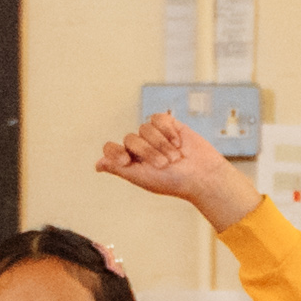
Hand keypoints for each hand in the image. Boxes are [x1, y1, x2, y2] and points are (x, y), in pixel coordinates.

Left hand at [93, 111, 259, 229]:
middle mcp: (140, 147)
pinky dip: (169, 132)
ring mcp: (154, 136)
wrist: (202, 175)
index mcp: (130, 161)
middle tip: (165, 165)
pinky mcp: (169, 125)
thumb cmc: (173, 182)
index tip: (127, 161)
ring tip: (175, 157)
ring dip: (161, 144)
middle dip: (148, 152)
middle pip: (131, 138)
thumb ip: (119, 169)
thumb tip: (98, 165)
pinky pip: (159, 119)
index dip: (116, 152)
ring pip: (145, 128)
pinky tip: (178, 143)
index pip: (111, 148)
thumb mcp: (142, 178)